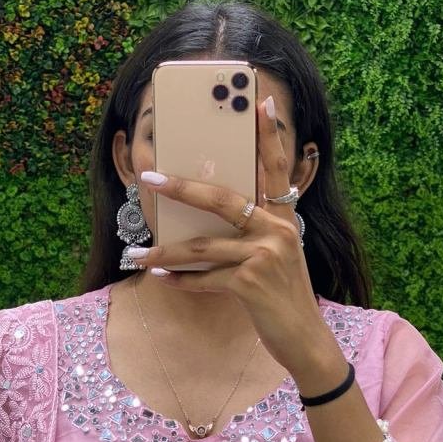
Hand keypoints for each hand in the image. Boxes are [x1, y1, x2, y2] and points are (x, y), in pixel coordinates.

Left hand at [128, 95, 326, 376]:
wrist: (305, 340)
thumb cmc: (284, 299)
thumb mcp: (279, 258)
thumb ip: (255, 234)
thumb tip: (209, 223)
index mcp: (284, 218)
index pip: (276, 168)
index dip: (269, 135)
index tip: (260, 101)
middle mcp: (277, 230)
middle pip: (221, 199)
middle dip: (181, 188)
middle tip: (150, 178)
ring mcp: (264, 255)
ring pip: (201, 247)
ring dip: (164, 254)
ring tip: (137, 255)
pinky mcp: (250, 283)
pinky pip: (204, 279)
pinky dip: (181, 282)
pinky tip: (161, 281)